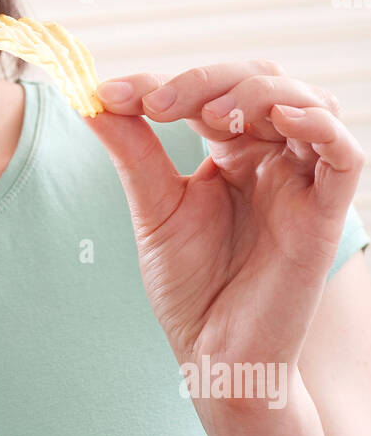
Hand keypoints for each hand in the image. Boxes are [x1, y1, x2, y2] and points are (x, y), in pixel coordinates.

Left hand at [89, 61, 363, 435]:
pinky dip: (320, 124)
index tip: (110, 93)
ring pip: (309, 102)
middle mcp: (273, 159)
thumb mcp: (153, 207)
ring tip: (211, 113)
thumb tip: (91, 97)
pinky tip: (280, 117)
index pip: (211, 91)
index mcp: (233, 154)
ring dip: (260, 91)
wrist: (213, 355)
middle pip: (261, 81)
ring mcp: (302, 182)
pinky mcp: (325, 214)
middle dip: (208, 80)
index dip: (163, 82)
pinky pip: (346, 155)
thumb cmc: (191, 287)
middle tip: (158, 102)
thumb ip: (132, 151)